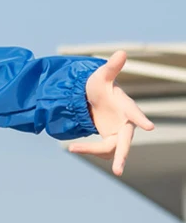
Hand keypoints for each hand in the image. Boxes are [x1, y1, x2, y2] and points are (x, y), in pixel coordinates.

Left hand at [68, 50, 154, 175]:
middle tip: (118, 171)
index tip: (149, 127)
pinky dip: (90, 150)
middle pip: (125, 142)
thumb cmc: (100, 86)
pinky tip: (76, 147)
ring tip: (73, 148)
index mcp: (125, 106)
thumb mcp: (101, 77)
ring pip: (110, 149)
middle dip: (121, 155)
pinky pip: (103, 151)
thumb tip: (121, 51)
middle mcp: (126, 123)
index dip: (141, 119)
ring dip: (93, 150)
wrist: (93, 99)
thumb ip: (111, 67)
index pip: (134, 113)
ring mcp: (119, 134)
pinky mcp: (111, 141)